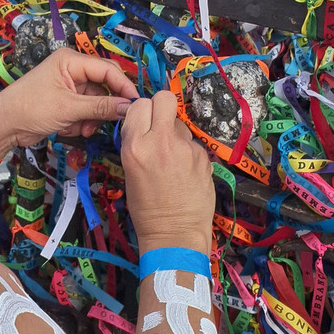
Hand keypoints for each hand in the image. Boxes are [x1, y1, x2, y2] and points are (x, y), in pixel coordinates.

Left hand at [0, 48, 137, 157]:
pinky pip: (86, 110)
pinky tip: (70, 128)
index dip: (123, 87)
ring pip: (96, 101)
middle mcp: (72, 69)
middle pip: (104, 85)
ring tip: (81, 129)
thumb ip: (101, 107)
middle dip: (105, 106)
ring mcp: (69, 86)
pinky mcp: (66, 101)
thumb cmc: (29, 108)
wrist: (4, 126)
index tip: (135, 104)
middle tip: (110, 122)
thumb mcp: (69, 108)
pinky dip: (82, 121)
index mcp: (71, 60)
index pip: (108, 69)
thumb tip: (129, 108)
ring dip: (92, 118)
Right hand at [119, 91, 214, 255]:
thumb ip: (137, 142)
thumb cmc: (146, 209)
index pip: (140, 104)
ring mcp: (186, 148)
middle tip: (159, 125)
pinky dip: (188, 152)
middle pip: (164, 99)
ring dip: (175, 134)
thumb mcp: (130, 171)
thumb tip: (144, 124)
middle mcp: (161, 142)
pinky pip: (193, 143)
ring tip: (172, 158)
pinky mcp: (204, 156)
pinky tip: (185, 172)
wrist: (175, 233)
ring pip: (180, 124)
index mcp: (136, 146)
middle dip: (161, 107)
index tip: (143, 122)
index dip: (141, 111)